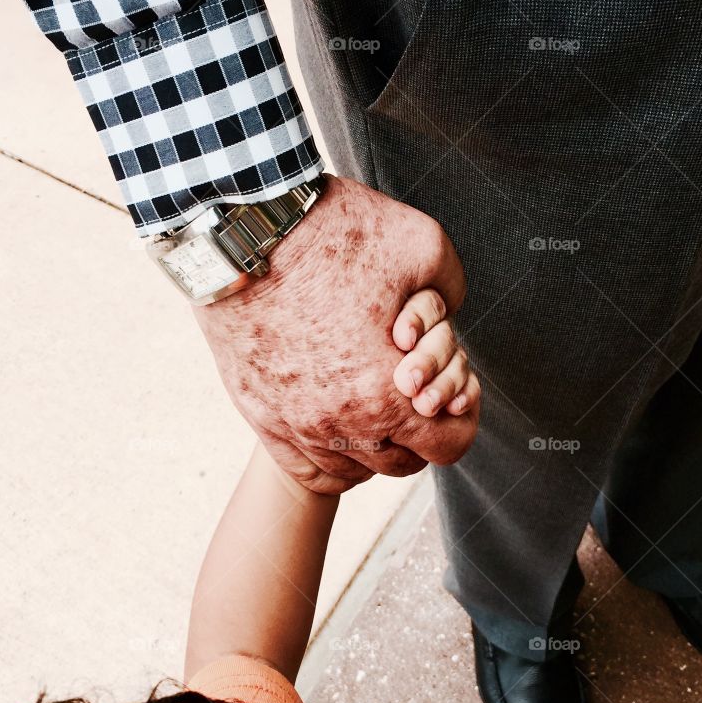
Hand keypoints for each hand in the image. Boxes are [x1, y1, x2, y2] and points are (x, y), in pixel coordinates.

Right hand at [193, 175, 478, 493]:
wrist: (241, 232)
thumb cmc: (332, 236)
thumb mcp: (423, 246)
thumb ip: (453, 291)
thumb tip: (453, 314)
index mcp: (389, 394)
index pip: (449, 446)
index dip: (460, 420)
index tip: (450, 395)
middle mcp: (343, 426)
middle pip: (402, 463)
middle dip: (419, 432)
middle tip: (412, 395)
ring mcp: (296, 427)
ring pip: (354, 471)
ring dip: (375, 446)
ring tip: (374, 407)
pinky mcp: (261, 418)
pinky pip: (306, 468)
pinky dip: (331, 457)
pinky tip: (337, 426)